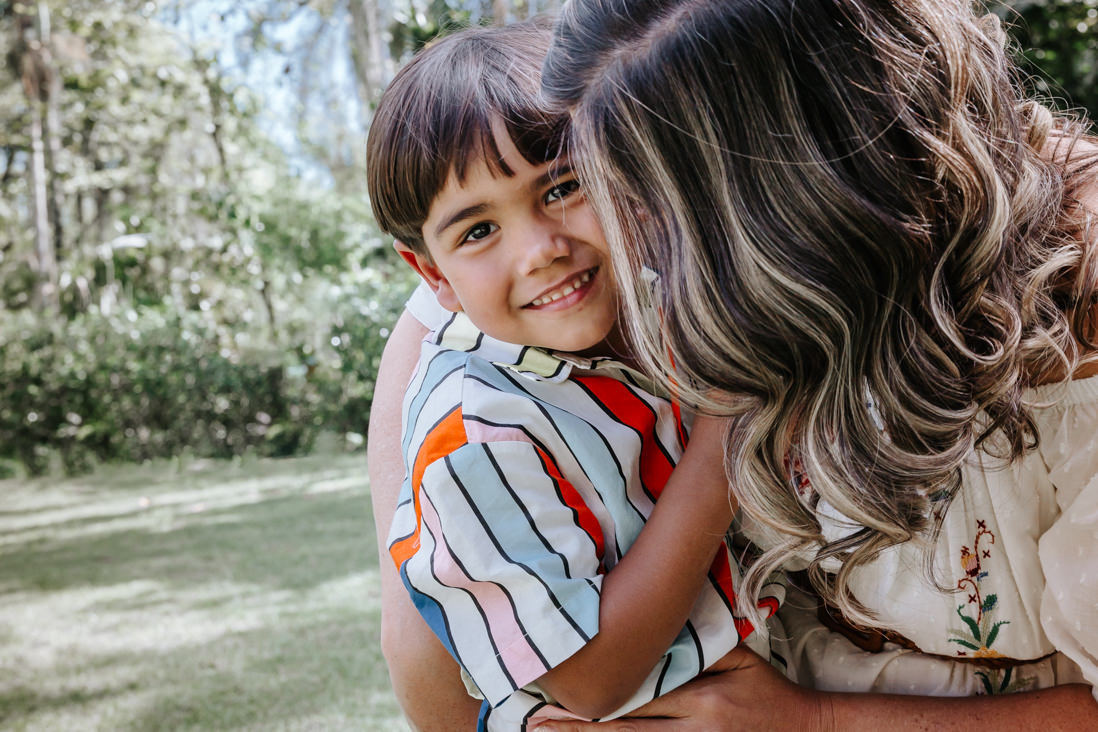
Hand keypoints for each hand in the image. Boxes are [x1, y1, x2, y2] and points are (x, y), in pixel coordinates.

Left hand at [532, 646, 830, 730]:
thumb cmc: (768, 692)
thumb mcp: (740, 660)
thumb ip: (701, 639)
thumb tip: (661, 614)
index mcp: (704, 696)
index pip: (641, 693)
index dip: (599, 692)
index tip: (561, 686)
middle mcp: (697, 729)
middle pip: (627, 729)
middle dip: (580, 725)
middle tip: (536, 720)